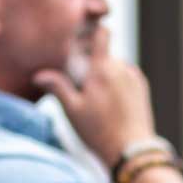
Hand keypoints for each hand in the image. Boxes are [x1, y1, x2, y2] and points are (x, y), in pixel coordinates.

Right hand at [32, 26, 156, 167]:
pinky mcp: (143, 90)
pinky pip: (127, 79)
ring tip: (97, 101)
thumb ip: (58, 88)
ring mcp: (134, 78)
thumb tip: (39, 75)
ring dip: (107, 76)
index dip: (94, 32)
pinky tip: (111, 105)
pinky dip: (118, 85)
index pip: (103, 34)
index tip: (84, 40)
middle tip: (83, 86)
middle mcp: (122, 68)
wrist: (131, 151)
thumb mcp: (72, 111)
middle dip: (94, 65)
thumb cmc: (99, 132)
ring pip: (116, 68)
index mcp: (103, 69)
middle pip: (106, 55)